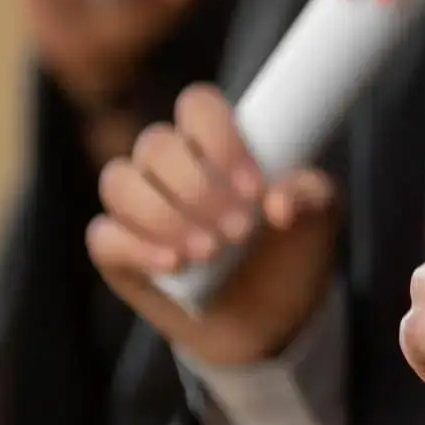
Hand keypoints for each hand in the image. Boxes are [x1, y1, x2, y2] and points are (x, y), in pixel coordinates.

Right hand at [88, 85, 338, 366]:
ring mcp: (139, 204)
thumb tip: (281, 202)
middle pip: (157, 145)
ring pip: (120, 182)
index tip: (255, 189)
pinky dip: (137, 248)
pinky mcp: (116, 248)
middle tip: (240, 231)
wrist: (270, 319)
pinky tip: (175, 265)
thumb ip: (310, 194)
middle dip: (198, 189)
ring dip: (164, 216)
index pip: (199, 106)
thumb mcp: (320, 219)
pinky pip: (104, 234)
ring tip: (210, 252)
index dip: (220, 140)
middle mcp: (171, 164)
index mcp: (219, 142)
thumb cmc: (292, 251)